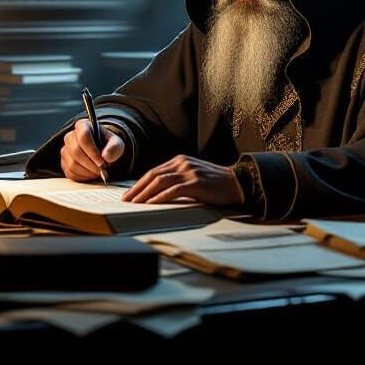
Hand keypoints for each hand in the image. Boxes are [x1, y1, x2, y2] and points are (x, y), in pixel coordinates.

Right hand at [60, 118, 124, 181]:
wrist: (103, 153)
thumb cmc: (109, 146)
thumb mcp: (117, 143)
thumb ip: (114, 147)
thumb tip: (106, 156)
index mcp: (83, 126)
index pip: (83, 136)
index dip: (92, 151)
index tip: (102, 162)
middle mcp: (70, 136)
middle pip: (76, 151)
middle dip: (90, 164)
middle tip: (102, 170)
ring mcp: (65, 150)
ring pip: (72, 164)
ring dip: (87, 172)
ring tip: (98, 172)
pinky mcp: (64, 163)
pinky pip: (70, 173)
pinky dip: (83, 177)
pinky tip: (91, 174)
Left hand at [121, 155, 242, 206]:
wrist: (238, 183)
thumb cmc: (215, 184)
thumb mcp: (193, 176)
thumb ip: (177, 179)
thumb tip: (157, 193)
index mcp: (180, 160)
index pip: (154, 171)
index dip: (139, 183)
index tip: (129, 194)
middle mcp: (182, 163)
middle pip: (153, 175)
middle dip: (137, 189)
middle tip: (126, 200)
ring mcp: (189, 171)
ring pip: (160, 181)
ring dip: (145, 193)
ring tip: (135, 203)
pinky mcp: (196, 182)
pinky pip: (173, 190)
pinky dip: (160, 197)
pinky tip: (152, 204)